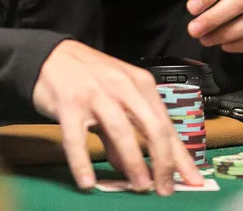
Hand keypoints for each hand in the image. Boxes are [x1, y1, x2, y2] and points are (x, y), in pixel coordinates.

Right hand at [32, 40, 201, 195]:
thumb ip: (126, 130)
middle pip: (152, 127)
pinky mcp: (68, 104)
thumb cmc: (87, 76)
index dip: (181, 155)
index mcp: (139, 83)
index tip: (192, 179)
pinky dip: (82, 163)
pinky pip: (76, 138)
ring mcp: (95, 94)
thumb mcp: (115, 97)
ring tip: (140, 186)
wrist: (50, 55)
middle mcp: (122, 86)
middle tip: (166, 188)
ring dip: (134, 163)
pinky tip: (88, 182)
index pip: (166, 124)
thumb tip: (131, 167)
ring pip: (121, 131)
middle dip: (163, 162)